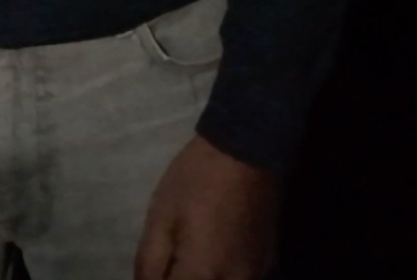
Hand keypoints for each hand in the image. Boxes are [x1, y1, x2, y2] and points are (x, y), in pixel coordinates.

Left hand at [133, 133, 280, 279]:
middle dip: (181, 277)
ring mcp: (254, 277)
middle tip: (172, 260)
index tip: (157, 269)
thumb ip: (149, 264)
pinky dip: (223, 275)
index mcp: (201, 274)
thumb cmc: (197, 180)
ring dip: (202, 277)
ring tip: (192, 253)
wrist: (247, 149)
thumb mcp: (160, 216)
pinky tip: (216, 251)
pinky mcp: (267, 265)